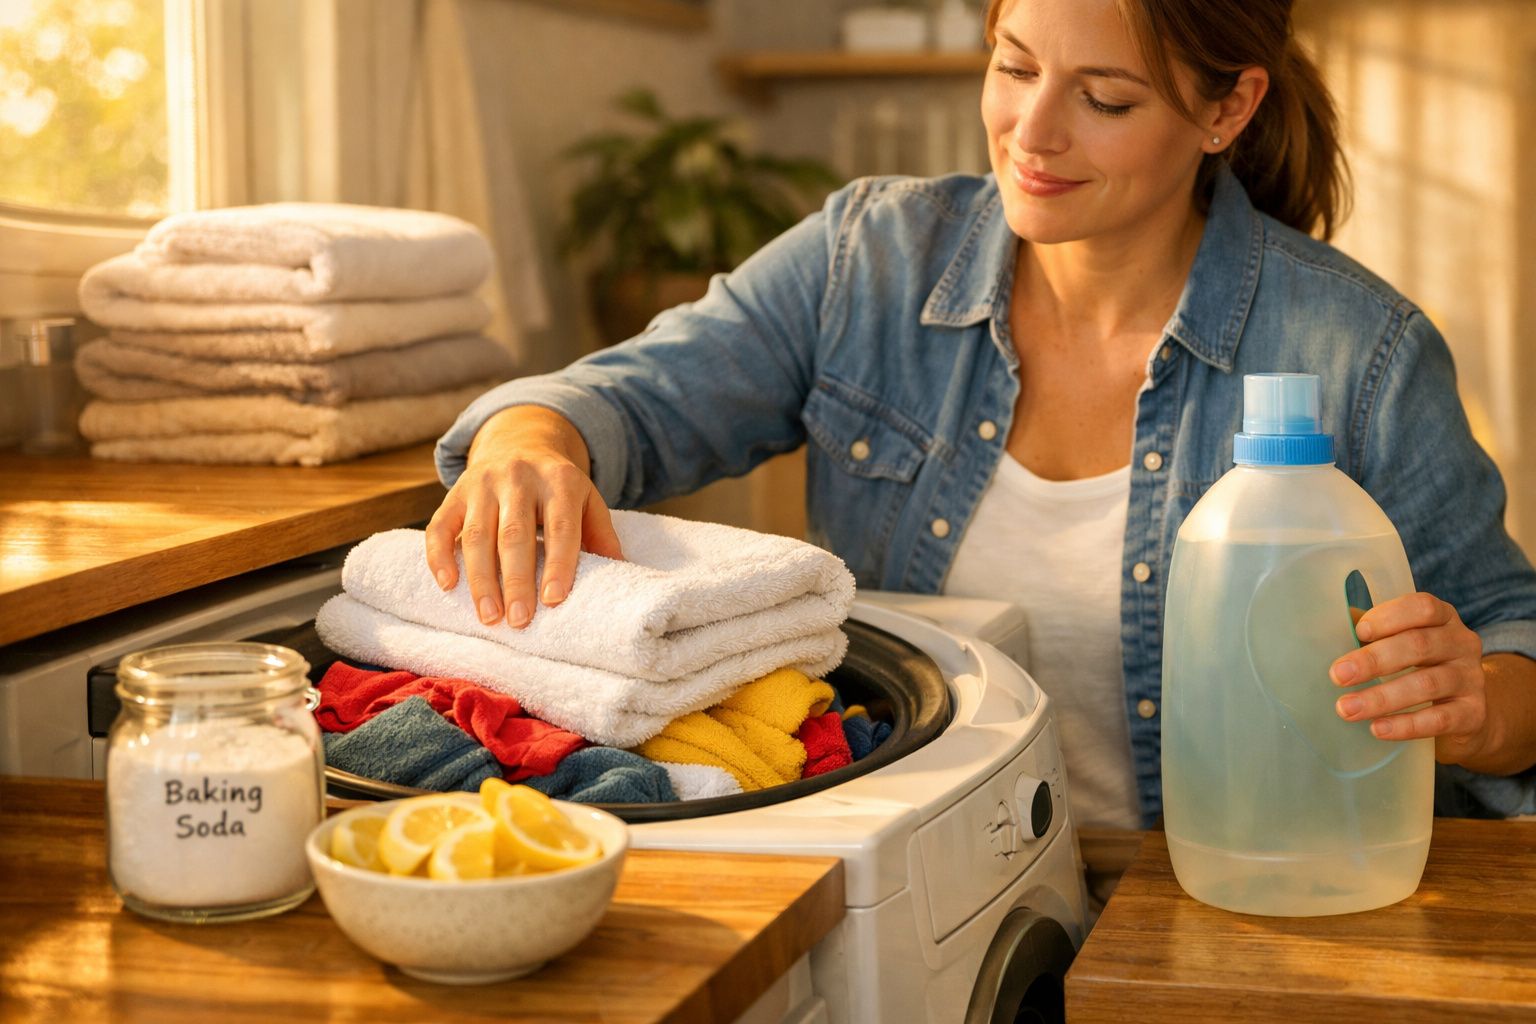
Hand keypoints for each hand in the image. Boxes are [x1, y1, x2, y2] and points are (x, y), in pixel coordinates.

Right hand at [425, 406, 624, 628]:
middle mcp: (519, 477)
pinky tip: (448, 586)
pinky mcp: (455, 493)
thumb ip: (601, 534)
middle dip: (516, 581)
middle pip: (514, 534)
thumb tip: (621, 572)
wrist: (520, 442)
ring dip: (481, 580)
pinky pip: (440, 526)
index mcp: (560, 480)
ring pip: (476, 534)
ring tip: (489, 617)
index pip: (560, 526)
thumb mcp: (587, 500)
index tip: (555, 600)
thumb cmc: (558, 487)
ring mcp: (482, 483)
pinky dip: (440, 557)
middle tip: (520, 621)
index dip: (558, 564)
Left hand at [1331, 592, 1488, 763]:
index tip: (1359, 632)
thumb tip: (1329, 624)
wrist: (1465, 712)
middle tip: (1338, 676)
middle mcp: (1462, 643)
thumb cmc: (1419, 666)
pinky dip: (1406, 725)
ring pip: (1426, 684)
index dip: (1390, 617)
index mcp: (1442, 618)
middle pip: (1419, 645)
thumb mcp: (1401, 642)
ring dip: (1381, 698)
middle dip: (1373, 661)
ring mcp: (1471, 678)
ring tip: (1346, 709)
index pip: (1423, 607)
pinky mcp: (1474, 713)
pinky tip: (1378, 729)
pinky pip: (1440, 719)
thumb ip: (1372, 631)